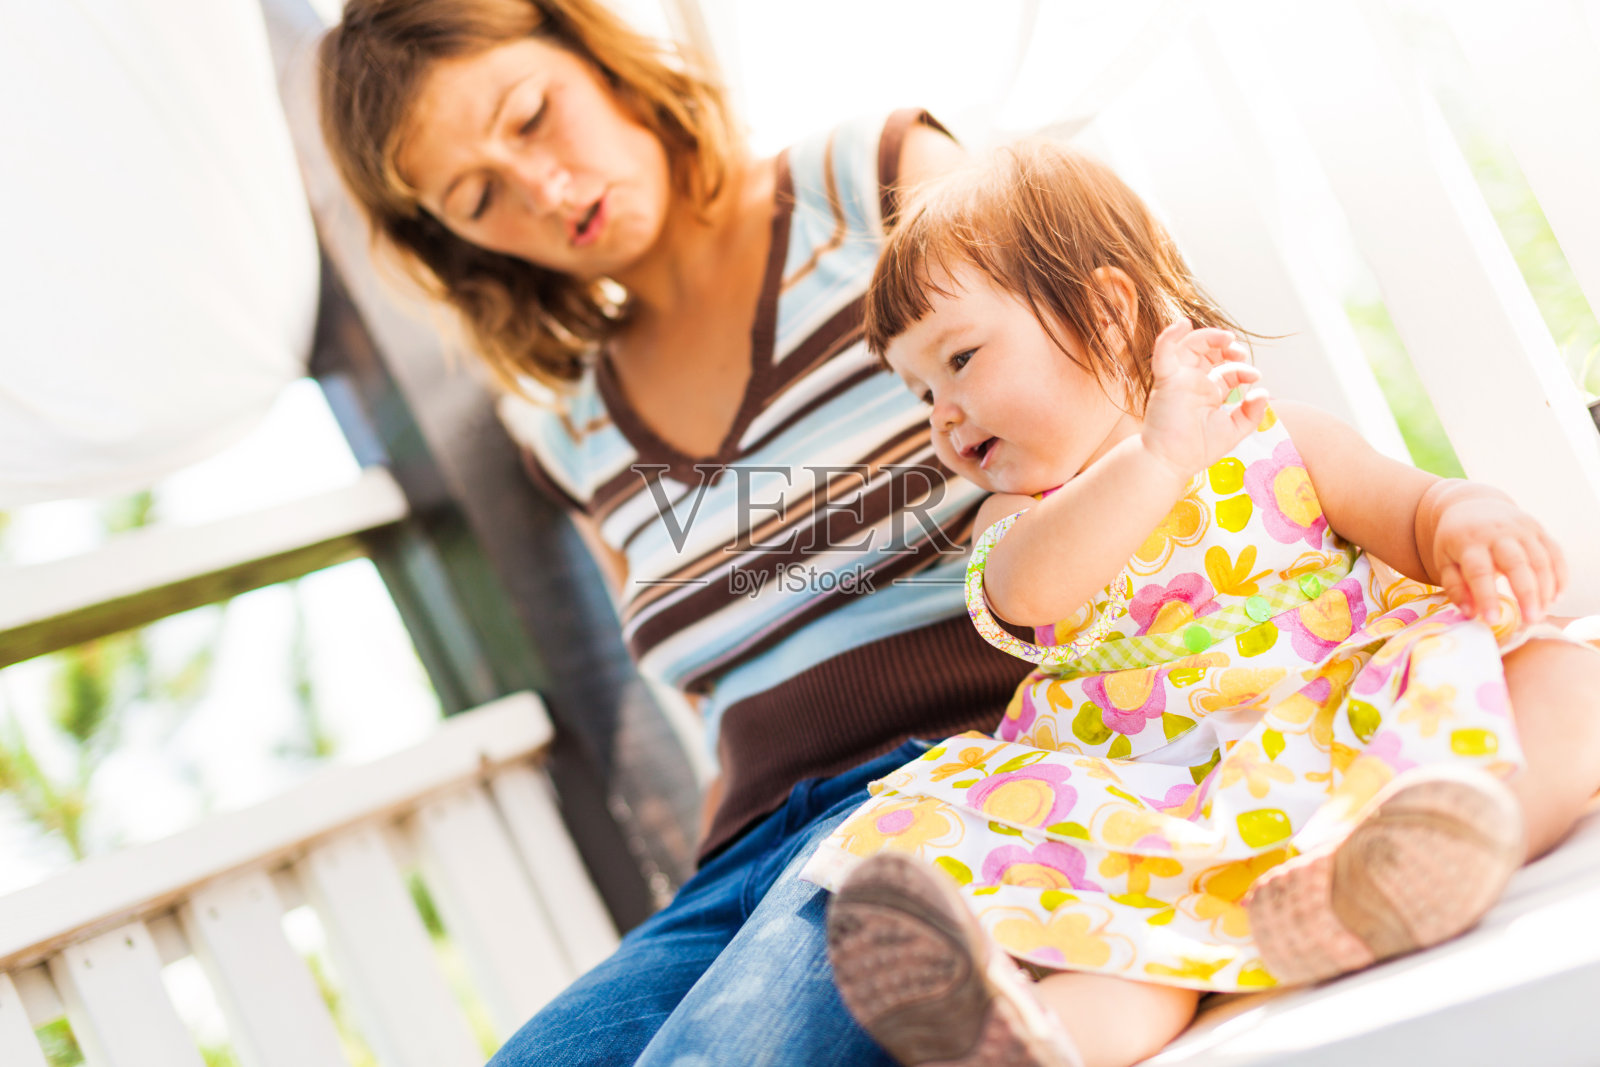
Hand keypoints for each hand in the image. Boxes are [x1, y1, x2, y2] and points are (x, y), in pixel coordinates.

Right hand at [1139, 320, 1269, 477]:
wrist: (1171, 463)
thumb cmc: (1197, 449)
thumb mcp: (1233, 431)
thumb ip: (1251, 413)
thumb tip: (1264, 392)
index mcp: (1208, 392)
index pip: (1227, 370)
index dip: (1243, 369)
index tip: (1255, 377)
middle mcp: (1192, 382)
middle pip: (1208, 351)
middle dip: (1226, 346)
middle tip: (1239, 351)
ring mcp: (1178, 379)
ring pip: (1190, 346)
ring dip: (1208, 336)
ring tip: (1226, 338)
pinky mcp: (1165, 381)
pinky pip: (1163, 354)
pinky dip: (1169, 337)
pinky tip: (1181, 324)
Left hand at [1430, 486, 1566, 624]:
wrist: (1473, 505)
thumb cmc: (1458, 541)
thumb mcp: (1445, 561)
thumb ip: (1455, 587)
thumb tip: (1471, 613)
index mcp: (1469, 541)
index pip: (1479, 571)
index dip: (1486, 597)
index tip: (1492, 620)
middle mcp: (1497, 533)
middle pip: (1516, 563)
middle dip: (1526, 593)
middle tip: (1531, 619)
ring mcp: (1522, 530)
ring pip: (1540, 560)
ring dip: (1545, 589)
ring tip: (1541, 614)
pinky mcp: (1539, 530)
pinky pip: (1555, 554)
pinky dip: (1560, 576)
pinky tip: (1556, 597)